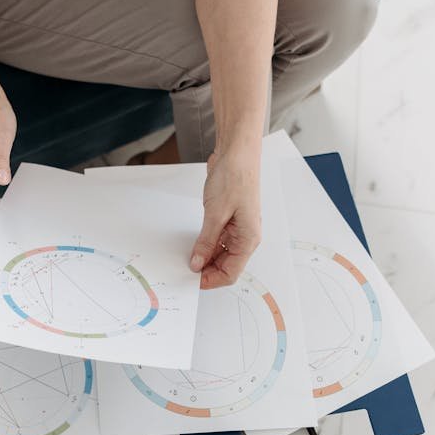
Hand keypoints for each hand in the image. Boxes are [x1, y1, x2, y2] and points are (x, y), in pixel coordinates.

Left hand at [189, 146, 261, 288]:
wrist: (236, 153)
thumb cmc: (235, 178)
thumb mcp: (215, 213)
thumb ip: (206, 242)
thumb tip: (197, 263)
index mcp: (248, 238)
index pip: (231, 273)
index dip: (211, 280)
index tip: (192, 281)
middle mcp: (245, 236)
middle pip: (226, 266)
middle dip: (206, 270)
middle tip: (185, 270)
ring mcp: (237, 228)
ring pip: (220, 254)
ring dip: (204, 258)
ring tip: (187, 258)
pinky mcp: (228, 220)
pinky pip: (217, 240)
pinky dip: (205, 245)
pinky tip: (193, 245)